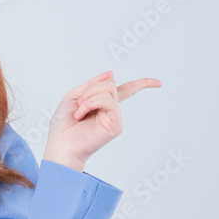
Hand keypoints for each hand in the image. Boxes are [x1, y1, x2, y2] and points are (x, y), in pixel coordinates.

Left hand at [43, 70, 161, 170]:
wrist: (60, 144)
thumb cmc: (63, 124)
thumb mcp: (73, 96)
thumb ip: (91, 84)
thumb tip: (111, 74)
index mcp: (102, 103)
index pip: (126, 91)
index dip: (142, 84)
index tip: (158, 83)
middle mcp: (111, 110)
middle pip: (110, 84)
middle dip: (90, 89)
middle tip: (79, 104)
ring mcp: (114, 118)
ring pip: (109, 90)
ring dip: (89, 97)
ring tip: (79, 112)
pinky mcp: (115, 125)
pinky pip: (108, 102)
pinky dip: (93, 102)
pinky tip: (83, 113)